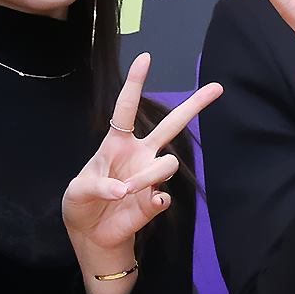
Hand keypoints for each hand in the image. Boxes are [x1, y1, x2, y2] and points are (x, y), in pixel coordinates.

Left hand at [62, 52, 221, 293]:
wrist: (91, 235)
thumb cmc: (81, 204)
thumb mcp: (77, 192)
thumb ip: (97, 186)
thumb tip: (123, 189)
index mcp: (116, 142)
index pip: (126, 108)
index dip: (135, 83)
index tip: (146, 58)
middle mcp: (139, 155)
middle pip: (171, 125)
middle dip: (194, 106)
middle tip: (217, 87)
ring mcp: (150, 177)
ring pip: (166, 164)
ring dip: (149, 176)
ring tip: (128, 190)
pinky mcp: (154, 202)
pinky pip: (163, 196)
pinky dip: (155, 200)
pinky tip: (151, 203)